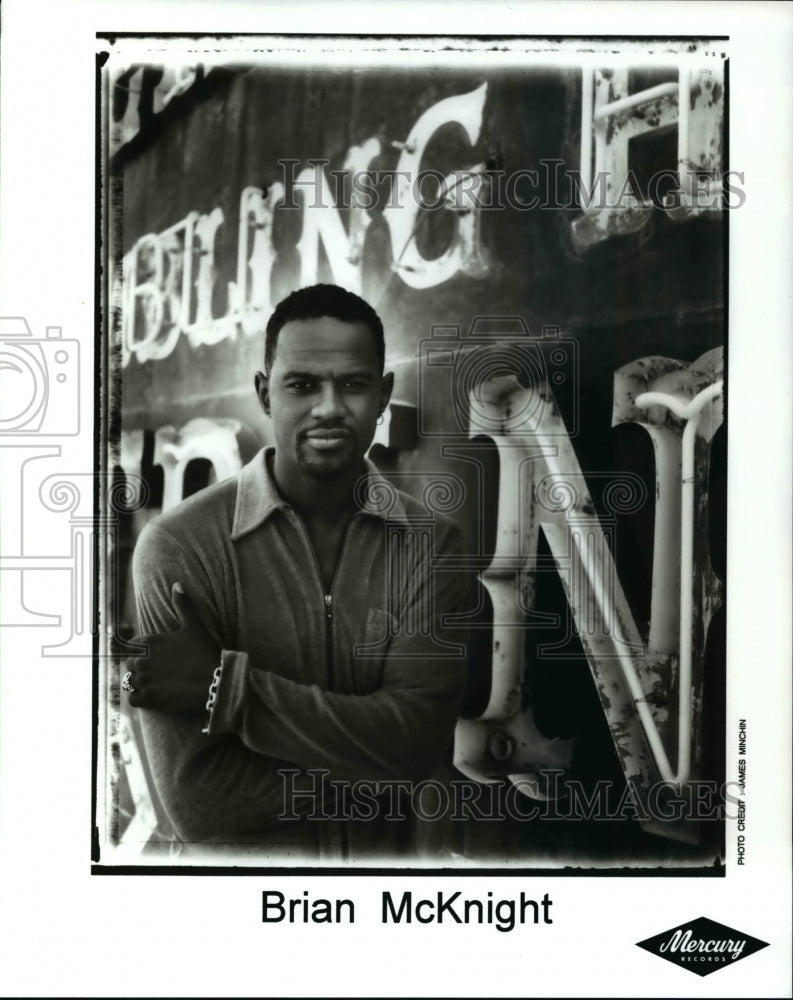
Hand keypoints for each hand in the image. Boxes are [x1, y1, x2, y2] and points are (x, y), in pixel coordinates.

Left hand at [124, 583, 220, 714]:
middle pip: (130, 663)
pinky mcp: (148, 699)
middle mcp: (141, 661)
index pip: (133, 645)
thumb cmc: (205, 653)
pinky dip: (138, 698)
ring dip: (138, 682)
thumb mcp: (195, 626)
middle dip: (140, 666)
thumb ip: (183, 605)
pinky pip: (132, 699)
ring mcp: (143, 681)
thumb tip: (177, 584)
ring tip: (153, 684)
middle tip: (157, 671)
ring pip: (129, 681)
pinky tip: (150, 697)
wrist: (215, 682)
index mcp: (149, 642)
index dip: (143, 650)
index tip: (154, 655)